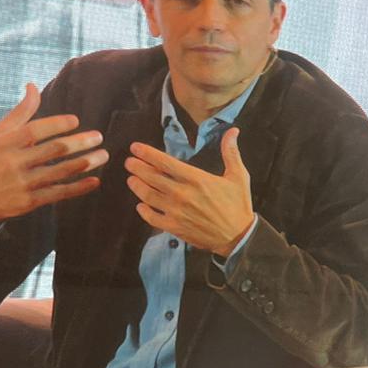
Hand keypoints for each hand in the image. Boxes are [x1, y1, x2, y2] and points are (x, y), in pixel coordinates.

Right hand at [0, 84, 106, 226]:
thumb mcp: (0, 135)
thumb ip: (21, 112)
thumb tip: (33, 86)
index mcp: (7, 143)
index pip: (35, 130)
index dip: (57, 124)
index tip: (76, 120)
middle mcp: (14, 162)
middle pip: (54, 150)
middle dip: (80, 142)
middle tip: (99, 136)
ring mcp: (22, 184)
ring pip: (61, 171)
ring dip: (86, 163)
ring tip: (103, 155)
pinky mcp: (29, 202)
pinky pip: (59, 193)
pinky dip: (79, 187)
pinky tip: (95, 181)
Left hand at [124, 129, 254, 254]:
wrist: (238, 236)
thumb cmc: (238, 204)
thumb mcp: (239, 175)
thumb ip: (231, 152)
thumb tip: (232, 130)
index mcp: (196, 179)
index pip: (165, 162)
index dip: (147, 153)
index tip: (135, 148)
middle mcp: (182, 194)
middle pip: (151, 177)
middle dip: (137, 167)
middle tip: (129, 162)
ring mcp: (176, 211)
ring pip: (148, 196)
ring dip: (137, 186)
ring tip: (131, 179)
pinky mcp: (174, 227)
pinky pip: (151, 217)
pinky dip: (143, 210)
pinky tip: (141, 205)